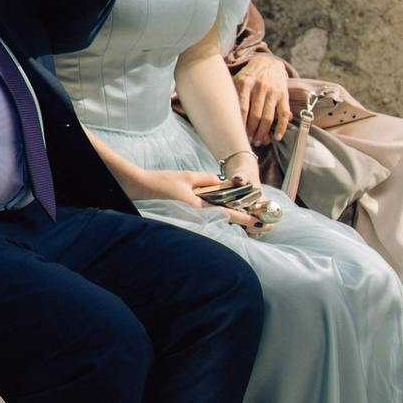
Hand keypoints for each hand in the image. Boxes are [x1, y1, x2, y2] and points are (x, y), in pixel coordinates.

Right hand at [128, 168, 258, 229]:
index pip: (228, 213)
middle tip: (263, 226)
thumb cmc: (161, 182)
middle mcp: (196, 215)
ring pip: (218, 221)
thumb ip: (207, 179)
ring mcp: (191, 218)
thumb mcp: (186, 176)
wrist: (140, 189)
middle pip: (226, 221)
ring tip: (251, 222)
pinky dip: (220, 218)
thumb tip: (224, 182)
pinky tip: (227, 217)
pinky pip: (208, 219)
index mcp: (198, 206)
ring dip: (234, 222)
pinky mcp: (186, 217)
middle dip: (245, 224)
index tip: (260, 222)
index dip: (245, 218)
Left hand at [237, 52, 292, 144]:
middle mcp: (259, 87)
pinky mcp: (284, 95)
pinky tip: (277, 137)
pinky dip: (282, 127)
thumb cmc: (248, 75)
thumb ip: (231, 94)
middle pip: (255, 115)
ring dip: (263, 133)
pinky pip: (284, 114)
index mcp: (244, 83)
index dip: (239, 124)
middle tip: (247, 142)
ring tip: (258, 142)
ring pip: (268, 117)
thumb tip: (220, 116)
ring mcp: (272, 91)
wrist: (268, 62)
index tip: (236, 135)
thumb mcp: (236, 79)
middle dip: (251, 131)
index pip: (241, 108)